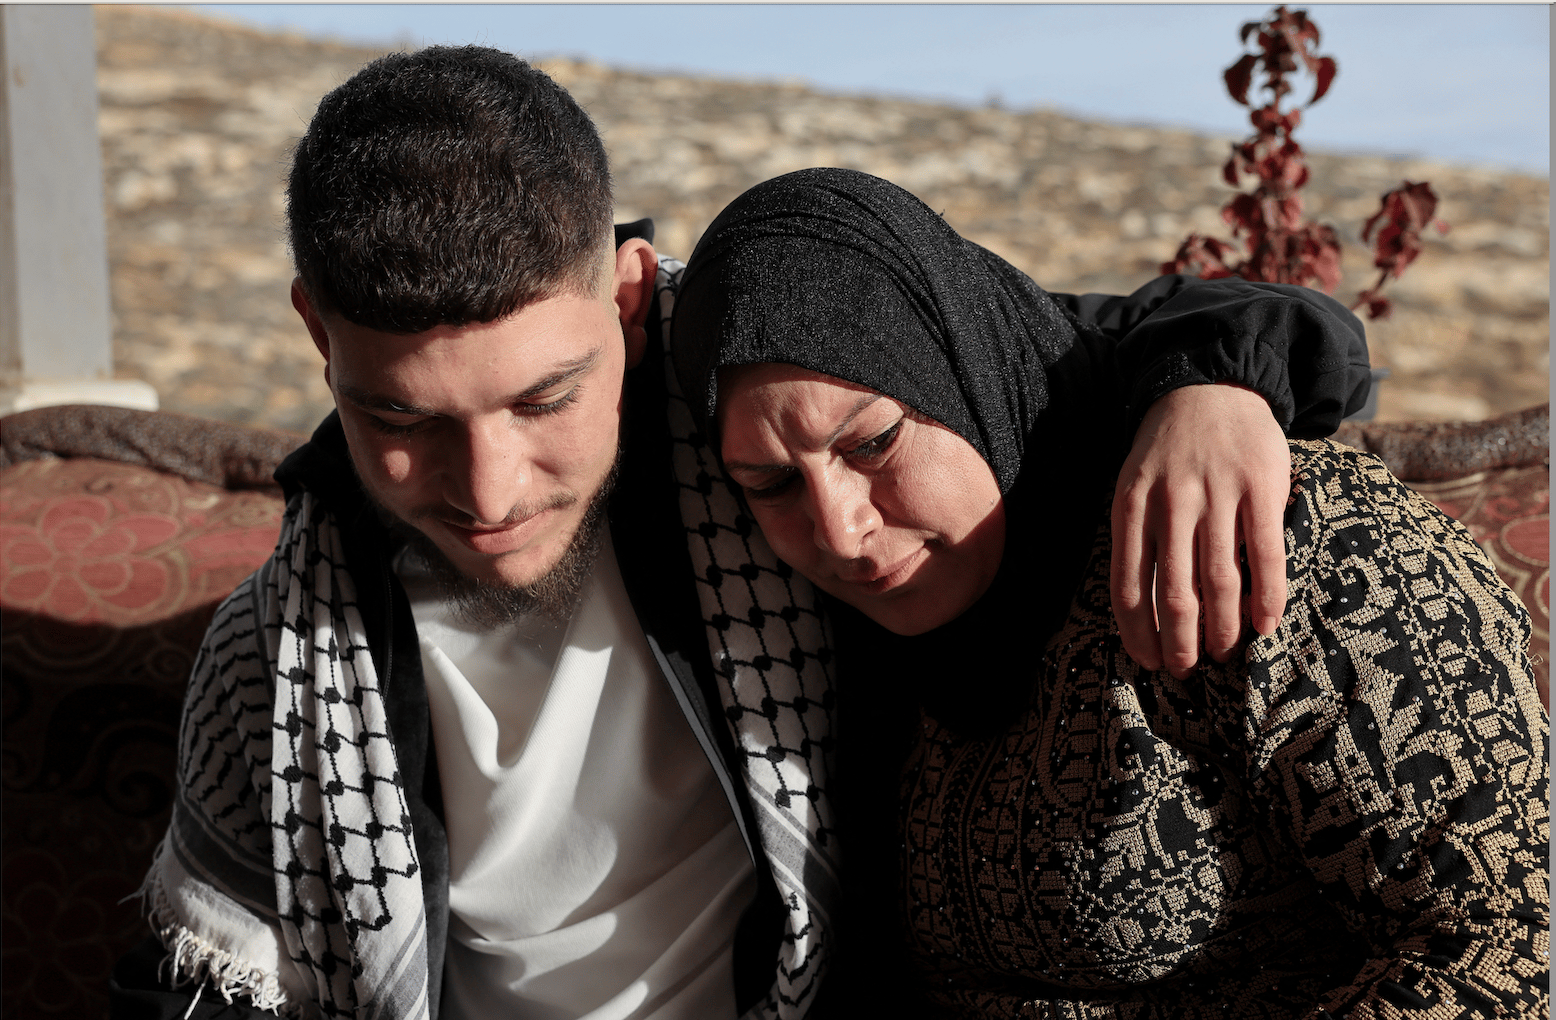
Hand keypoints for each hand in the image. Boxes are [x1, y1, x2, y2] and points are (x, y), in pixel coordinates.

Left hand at [1110, 382, 1290, 676]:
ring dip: (1222, 627)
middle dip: (1179, 640)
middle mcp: (1171, 502)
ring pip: (1220, 580)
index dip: (1138, 631)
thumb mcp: (1135, 483)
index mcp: (1131, 504)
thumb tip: (1139, 607)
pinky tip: (1266, 624)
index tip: (1147, 661)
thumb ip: (1137, 534)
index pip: (1129, 585)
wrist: (1211, 385)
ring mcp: (1217, 494)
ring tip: (1222, 652)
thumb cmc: (1169, 448)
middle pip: (1174, 591)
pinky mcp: (1261, 487)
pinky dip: (1267, 596)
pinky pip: (1265, 554)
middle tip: (1186, 668)